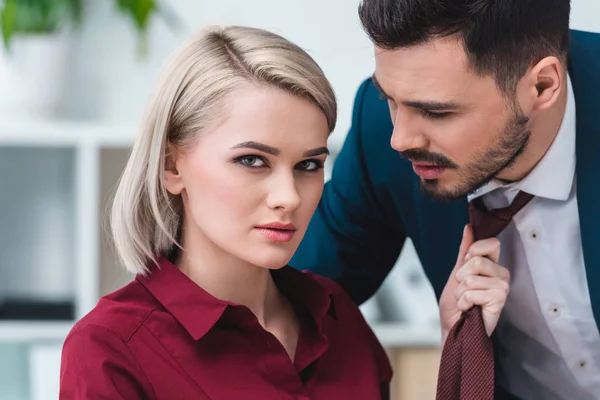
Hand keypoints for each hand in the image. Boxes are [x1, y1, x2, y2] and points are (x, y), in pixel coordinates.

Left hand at [438, 224, 509, 342]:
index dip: (472, 253)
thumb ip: (464, 250)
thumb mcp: (456, 273)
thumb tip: (469, 227)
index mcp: (493, 265)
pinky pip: (473, 292)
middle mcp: (502, 274)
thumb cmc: (456, 305)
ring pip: (471, 277)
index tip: (464, 268)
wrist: (453, 328)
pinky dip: (464, 302)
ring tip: (466, 302)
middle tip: (463, 290)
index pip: (490, 243)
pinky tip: (470, 309)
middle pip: (476, 260)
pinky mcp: (500, 301)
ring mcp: (503, 288)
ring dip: (460, 292)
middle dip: (460, 276)